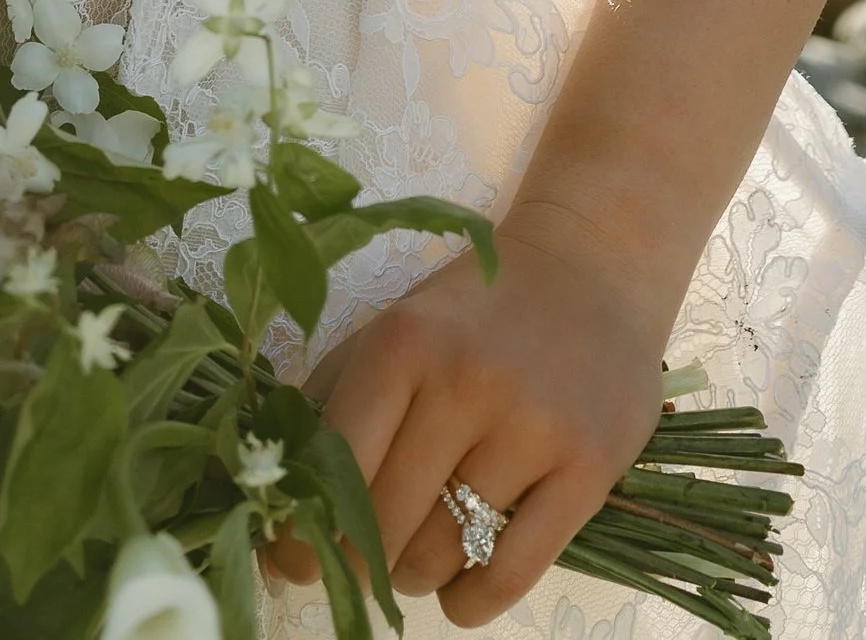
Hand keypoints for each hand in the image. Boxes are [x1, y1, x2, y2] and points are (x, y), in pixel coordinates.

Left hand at [298, 212, 678, 629]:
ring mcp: (532, 426)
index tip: (294, 561)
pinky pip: (508, 574)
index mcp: (402, 341)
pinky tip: (460, 586)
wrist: (591, 263)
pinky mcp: (588, 469)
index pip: (333, 466)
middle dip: (360, 560)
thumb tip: (273, 495)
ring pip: (440, 556)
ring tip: (418, 554)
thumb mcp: (395, 328)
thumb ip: (333, 400)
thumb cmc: (474, 311)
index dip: (302, 532)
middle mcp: (465, 380)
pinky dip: (470, 602)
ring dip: (414, 577)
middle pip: (383, 523)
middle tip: (362, 560)